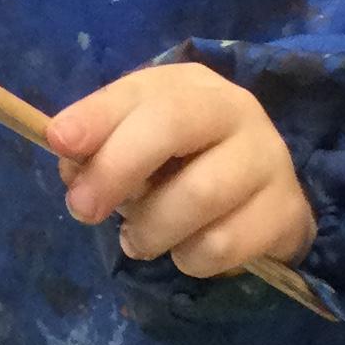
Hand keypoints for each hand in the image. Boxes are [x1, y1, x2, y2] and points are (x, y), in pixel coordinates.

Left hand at [48, 63, 316, 281]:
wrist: (261, 203)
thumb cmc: (183, 168)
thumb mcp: (137, 149)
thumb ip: (100, 151)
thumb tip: (74, 170)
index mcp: (188, 85)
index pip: (140, 89)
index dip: (97, 115)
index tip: (59, 141)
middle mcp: (234, 109)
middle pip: (173, 124)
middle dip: (117, 167)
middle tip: (82, 210)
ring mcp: (267, 158)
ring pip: (198, 195)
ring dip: (152, 229)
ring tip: (139, 239)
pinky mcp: (285, 210)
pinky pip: (221, 245)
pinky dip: (189, 259)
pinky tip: (187, 250)